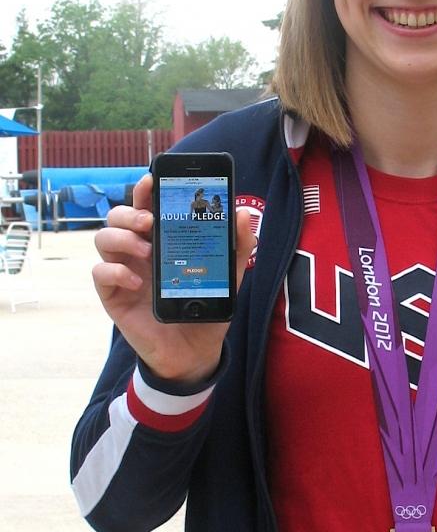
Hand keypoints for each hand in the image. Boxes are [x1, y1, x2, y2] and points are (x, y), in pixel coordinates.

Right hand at [92, 173, 256, 385]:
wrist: (195, 351)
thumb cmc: (204, 306)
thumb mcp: (227, 276)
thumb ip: (236, 246)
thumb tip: (242, 213)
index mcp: (162, 239)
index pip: (146, 205)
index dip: (144, 190)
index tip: (151, 180)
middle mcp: (138, 250)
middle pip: (118, 216)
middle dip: (130, 213)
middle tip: (150, 223)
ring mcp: (123, 270)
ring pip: (103, 238)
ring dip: (123, 239)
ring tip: (148, 252)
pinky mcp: (113, 295)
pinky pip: (99, 273)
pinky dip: (116, 271)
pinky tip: (137, 281)